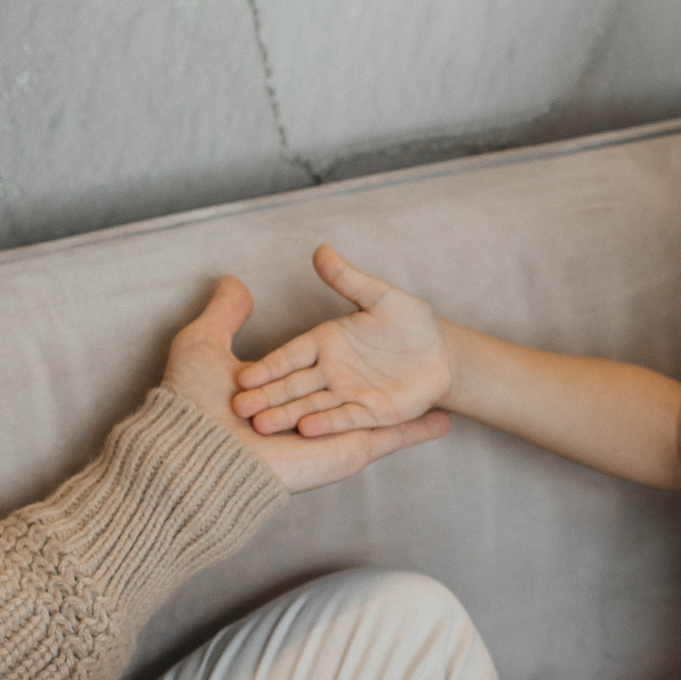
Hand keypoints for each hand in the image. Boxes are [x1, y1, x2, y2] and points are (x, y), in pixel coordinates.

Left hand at [163, 275, 448, 493]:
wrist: (197, 454)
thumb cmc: (194, 400)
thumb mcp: (203, 343)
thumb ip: (226, 312)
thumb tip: (235, 282)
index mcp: (282, 381)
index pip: (320, 361)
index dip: (346, 347)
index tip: (371, 337)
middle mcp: (310, 405)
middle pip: (356, 389)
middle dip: (384, 381)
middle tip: (416, 366)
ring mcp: (331, 430)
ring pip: (380, 414)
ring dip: (411, 408)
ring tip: (444, 394)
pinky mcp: (345, 450)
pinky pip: (390, 438)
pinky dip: (418, 432)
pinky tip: (445, 421)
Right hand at [232, 246, 452, 436]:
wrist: (443, 354)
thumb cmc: (411, 323)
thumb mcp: (381, 297)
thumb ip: (349, 279)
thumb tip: (321, 250)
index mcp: (325, 342)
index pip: (291, 355)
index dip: (269, 366)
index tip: (244, 376)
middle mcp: (330, 370)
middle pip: (293, 385)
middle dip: (267, 396)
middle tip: (237, 408)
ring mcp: (348, 393)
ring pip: (312, 405)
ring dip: (287, 415)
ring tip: (261, 425)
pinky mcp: (369, 413)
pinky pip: (345, 419)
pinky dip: (327, 424)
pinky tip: (306, 428)